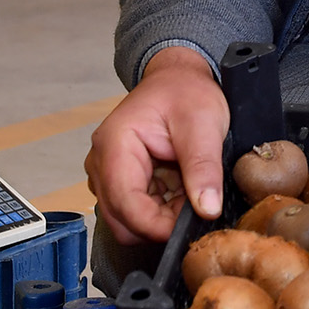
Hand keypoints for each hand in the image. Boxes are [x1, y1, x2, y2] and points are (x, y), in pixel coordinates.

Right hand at [84, 46, 229, 247]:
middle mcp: (101, 163)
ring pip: (127, 221)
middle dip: (159, 224)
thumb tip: (207, 209)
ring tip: (188, 191)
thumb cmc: (186, 92)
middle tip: (193, 205)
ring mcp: (106, 174)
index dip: (156, 226)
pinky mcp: (119, 181)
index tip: (187, 229)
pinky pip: (135, 211)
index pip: (125, 204)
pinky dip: (160, 210)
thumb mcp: (203, 125)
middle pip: (121, 220)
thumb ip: (204, 168)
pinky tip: (179, 189)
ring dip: (160, 218)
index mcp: (114, 145)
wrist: (179, 79)